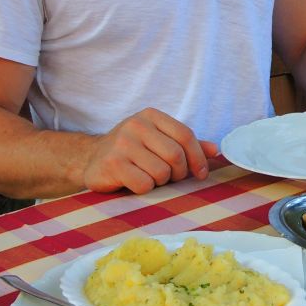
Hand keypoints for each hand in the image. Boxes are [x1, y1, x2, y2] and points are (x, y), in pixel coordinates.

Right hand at [81, 108, 217, 193]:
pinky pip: (144, 184)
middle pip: (176, 155)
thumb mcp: (158, 141)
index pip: (186, 135)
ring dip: (160, 182)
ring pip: (161, 172)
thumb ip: (186, 144)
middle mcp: (136, 125)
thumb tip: (215, 150)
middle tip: (170, 178)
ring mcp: (122, 144)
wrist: (90, 159)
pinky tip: (134, 183)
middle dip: (179, 173)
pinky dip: (145, 189)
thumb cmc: (132, 152)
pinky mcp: (112, 164)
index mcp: (151, 116)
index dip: (198, 157)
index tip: (201, 174)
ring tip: (148, 178)